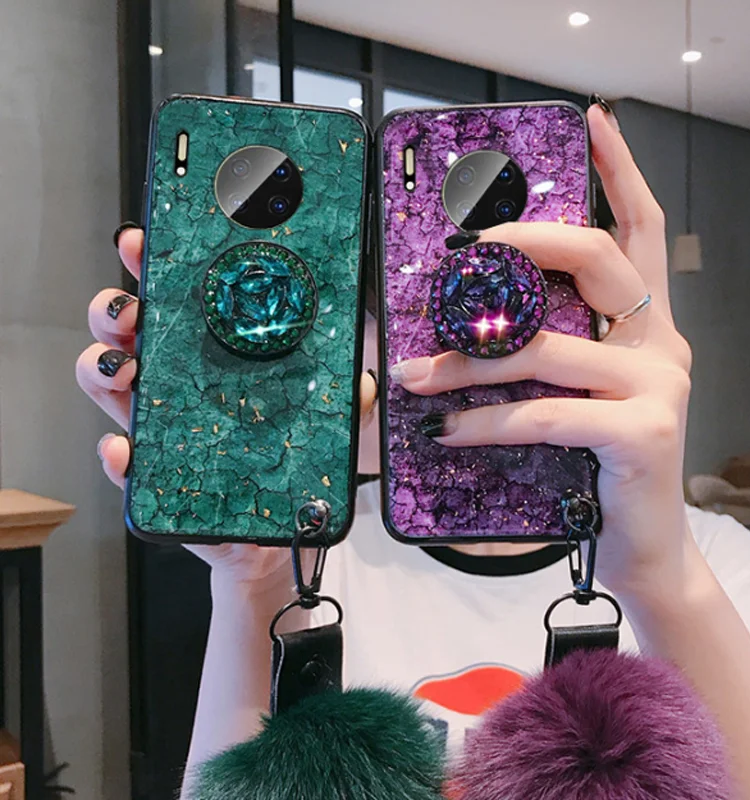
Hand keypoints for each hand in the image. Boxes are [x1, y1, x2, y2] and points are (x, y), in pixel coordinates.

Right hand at [76, 227, 377, 585]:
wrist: (275, 538)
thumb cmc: (290, 467)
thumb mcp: (328, 426)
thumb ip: (346, 402)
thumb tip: (363, 379)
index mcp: (214, 360)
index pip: (181, 305)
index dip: (158, 269)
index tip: (149, 242)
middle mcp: (179, 387)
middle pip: (130, 334)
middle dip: (115, 308)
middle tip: (131, 304)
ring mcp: (162, 430)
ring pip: (111, 387)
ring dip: (103, 369)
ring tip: (124, 367)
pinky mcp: (156, 480)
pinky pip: (125, 466)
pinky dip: (117, 457)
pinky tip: (125, 451)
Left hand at [392, 104, 695, 597]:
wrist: (637, 547)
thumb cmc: (592, 465)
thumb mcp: (571, 397)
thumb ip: (540, 354)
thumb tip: (463, 329)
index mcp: (646, 327)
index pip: (642, 231)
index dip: (621, 172)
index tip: (595, 122)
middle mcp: (661, 345)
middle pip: (599, 258)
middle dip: (525, 244)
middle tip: (465, 251)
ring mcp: (659, 386)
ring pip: (549, 347)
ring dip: (469, 360)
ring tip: (416, 374)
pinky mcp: (642, 432)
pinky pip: (543, 412)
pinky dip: (486, 418)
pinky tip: (448, 429)